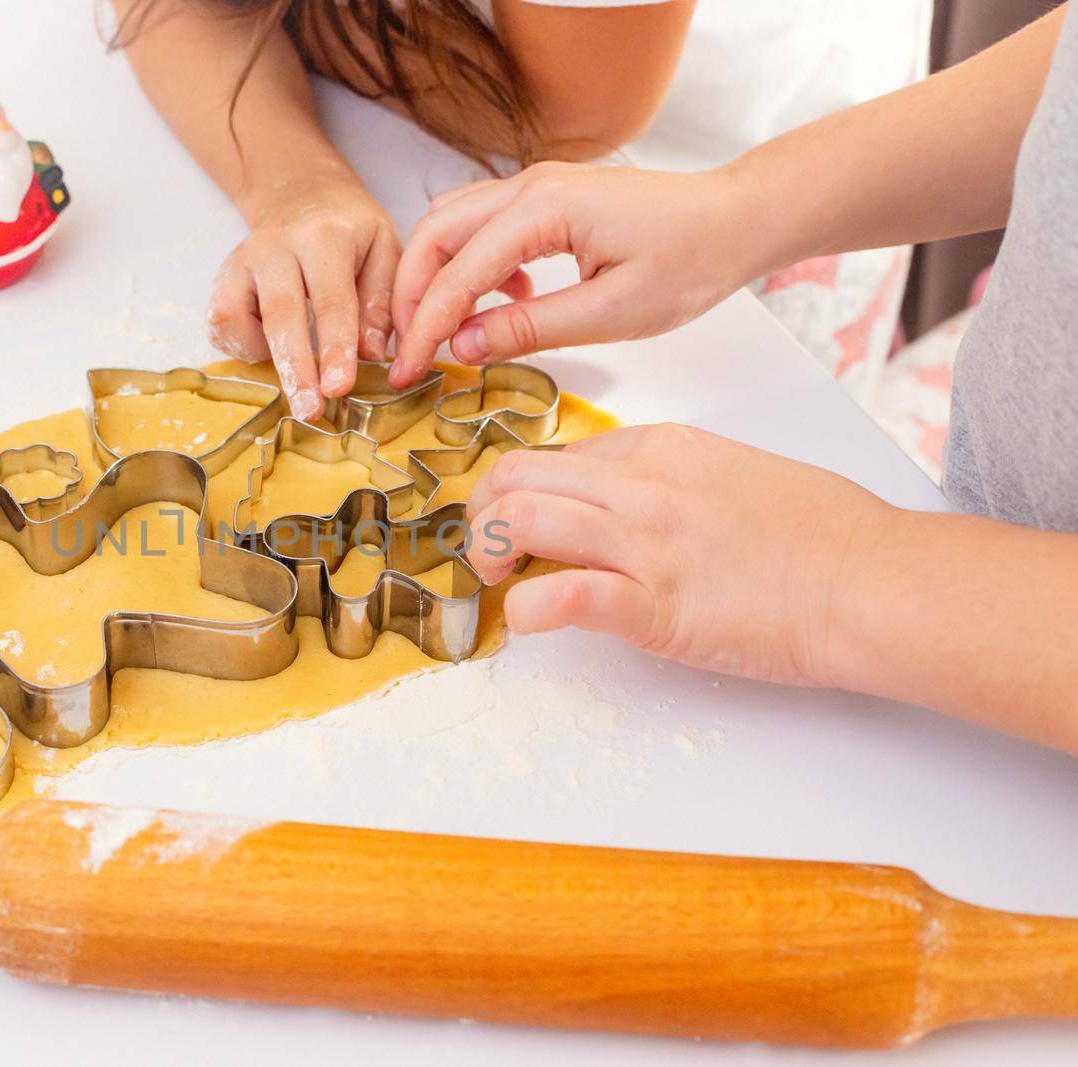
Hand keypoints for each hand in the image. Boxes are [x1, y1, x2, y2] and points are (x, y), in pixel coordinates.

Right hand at [207, 175, 400, 419]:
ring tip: (295, 377)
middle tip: (309, 411)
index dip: (334, 348)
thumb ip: (381, 300)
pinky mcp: (222, 279)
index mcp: (324, 235)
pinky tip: (270, 348)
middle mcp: (275, 245)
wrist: (301, 193)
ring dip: (262, 358)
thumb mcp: (384, 248)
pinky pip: (220, 323)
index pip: (330, 299)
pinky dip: (242, 346)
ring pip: (235, 317)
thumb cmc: (350, 229)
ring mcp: (241, 261)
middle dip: (295, 368)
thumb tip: (371, 354)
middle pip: (280, 314)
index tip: (339, 388)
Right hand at [388, 162, 771, 387]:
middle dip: (411, 295)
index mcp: (544, 208)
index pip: (458, 272)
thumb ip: (529, 328)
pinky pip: (483, 227)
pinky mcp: (547, 199)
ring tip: (443, 334)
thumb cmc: (692, 259)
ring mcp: (537, 186)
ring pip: (451, 225)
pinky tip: (504, 305)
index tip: (405, 370)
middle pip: (434, 234)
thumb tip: (463, 346)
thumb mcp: (612, 313)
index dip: (424, 326)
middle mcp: (530, 185)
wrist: (737, 220)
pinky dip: (470, 266)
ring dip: (436, 278)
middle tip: (408, 352)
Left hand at [464, 424, 891, 687]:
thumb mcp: (734, 472)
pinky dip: (527, 610)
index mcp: (660, 449)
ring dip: (487, 554)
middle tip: (489, 555)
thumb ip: (671, 480)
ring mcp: (646, 542)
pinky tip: (527, 621)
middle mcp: (641, 486)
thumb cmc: (824, 535)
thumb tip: (626, 501)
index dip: (520, 492)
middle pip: (515, 476)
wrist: (873, 581)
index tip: (518, 525)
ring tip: (499, 586)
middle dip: (482, 515)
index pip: (554, 456)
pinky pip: (563, 596)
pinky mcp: (656, 605)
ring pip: (520, 519)